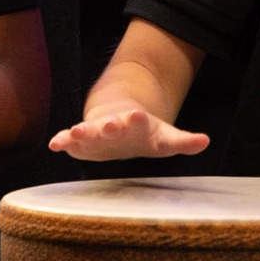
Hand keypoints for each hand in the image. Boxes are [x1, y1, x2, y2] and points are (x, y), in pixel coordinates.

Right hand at [50, 103, 209, 160]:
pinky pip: (70, 139)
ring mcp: (96, 131)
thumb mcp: (165, 137)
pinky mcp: (81, 141)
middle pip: (110, 125)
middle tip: (108, 125)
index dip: (136, 119)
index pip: (136, 121)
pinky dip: (62, 140)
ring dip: (82, 132)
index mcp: (135, 123)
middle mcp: (113, 125)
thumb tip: (204, 141)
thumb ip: (182, 141)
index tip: (136, 115)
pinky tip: (54, 144)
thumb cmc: (145, 133)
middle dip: (108, 125)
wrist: (117, 121)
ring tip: (76, 132)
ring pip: (88, 131)